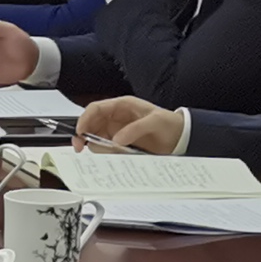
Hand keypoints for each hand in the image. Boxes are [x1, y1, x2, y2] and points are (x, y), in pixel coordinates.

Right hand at [71, 97, 189, 154]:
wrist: (180, 137)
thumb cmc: (169, 123)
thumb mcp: (155, 121)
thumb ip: (135, 129)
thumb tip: (117, 139)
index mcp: (122, 106)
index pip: (95, 108)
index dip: (84, 119)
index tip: (80, 132)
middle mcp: (116, 118)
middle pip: (91, 124)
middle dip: (83, 135)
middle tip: (81, 147)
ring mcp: (117, 131)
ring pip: (96, 137)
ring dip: (96, 146)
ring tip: (110, 152)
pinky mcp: (120, 143)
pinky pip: (106, 148)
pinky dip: (105, 153)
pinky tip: (114, 155)